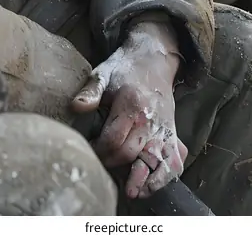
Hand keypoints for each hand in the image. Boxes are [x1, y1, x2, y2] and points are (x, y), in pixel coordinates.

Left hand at [71, 20, 185, 199]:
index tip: (89, 151)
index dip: (99, 151)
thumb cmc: (125, 68)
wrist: (154, 58)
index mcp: (132, 105)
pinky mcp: (173, 133)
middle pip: (132, 154)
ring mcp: (165, 128)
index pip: (114, 140)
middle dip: (115, 165)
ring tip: (133, 192)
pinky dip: (167, 174)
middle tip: (102, 167)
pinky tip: (153, 184)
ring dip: (148, 180)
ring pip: (159, 162)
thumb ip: (90, 91)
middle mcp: (151, 120)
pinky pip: (175, 159)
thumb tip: (75, 108)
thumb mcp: (104, 73)